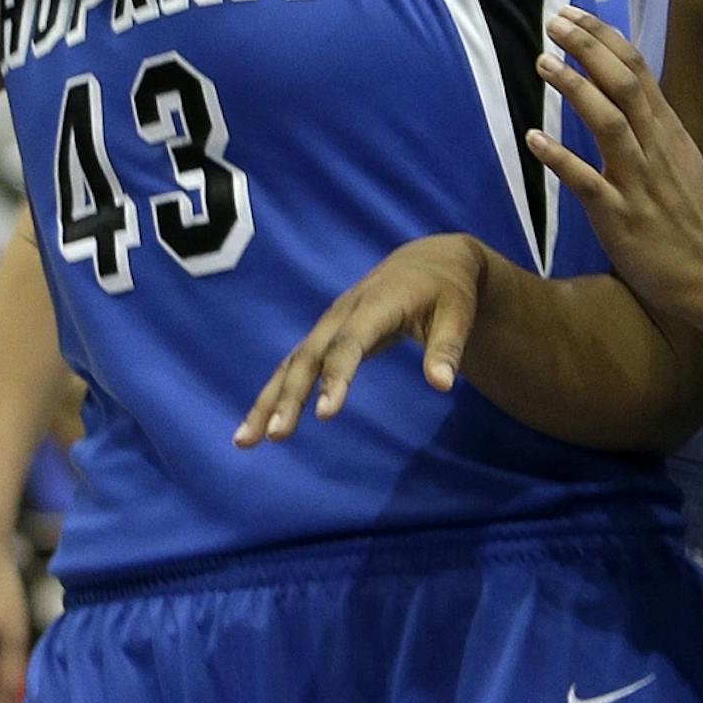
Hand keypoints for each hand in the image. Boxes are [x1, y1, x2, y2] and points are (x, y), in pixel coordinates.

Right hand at [234, 233, 482, 444]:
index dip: (336, 376)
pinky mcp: (324, 335)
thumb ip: (447, 349)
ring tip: (244, 441)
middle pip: (309, 356)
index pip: (350, 343)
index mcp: (376, 304)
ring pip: (292, 363)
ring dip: (268, 400)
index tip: (324, 414)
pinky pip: (294, 366)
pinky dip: (273, 394)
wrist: (427, 261)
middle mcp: (343, 312)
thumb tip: (442, 385)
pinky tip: (257, 426)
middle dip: (289, 395)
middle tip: (275, 436)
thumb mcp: (458, 315)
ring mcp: (329, 323)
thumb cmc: (447, 291)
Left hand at [528, 6, 702, 315]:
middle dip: (589, 48)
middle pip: (625, 84)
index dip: (604, 38)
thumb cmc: (689, 218)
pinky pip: (589, 183)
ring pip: (610, 124)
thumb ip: (652, 124)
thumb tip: (625, 88)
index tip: (574, 14)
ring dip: (575, 89)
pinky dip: (561, 159)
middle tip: (555, 21)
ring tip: (543, 63)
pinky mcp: (622, 218)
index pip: (638, 69)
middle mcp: (656, 148)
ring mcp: (640, 183)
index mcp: (668, 131)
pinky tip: (534, 139)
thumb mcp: (679, 159)